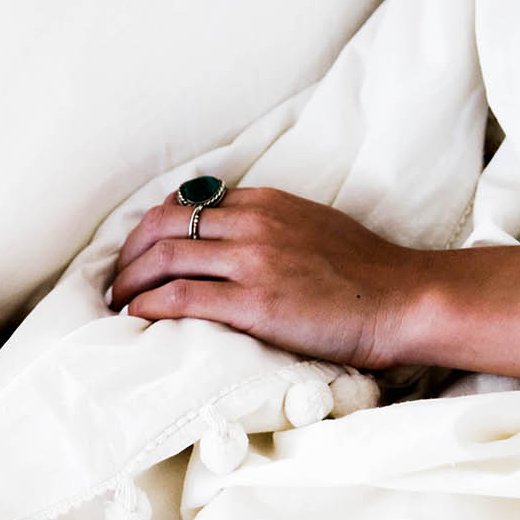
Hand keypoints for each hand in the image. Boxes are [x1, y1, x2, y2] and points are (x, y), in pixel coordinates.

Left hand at [109, 186, 428, 368]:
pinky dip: (150, 306)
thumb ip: (271, 226)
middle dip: (129, 254)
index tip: (138, 252)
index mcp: (266, 202)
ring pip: (166, 257)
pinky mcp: (256, 303)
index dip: (151, 229)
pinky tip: (137, 317)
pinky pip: (183, 297)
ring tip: (118, 304)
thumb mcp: (314, 226)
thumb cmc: (366, 273)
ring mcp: (254, 261)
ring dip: (131, 282)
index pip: (189, 203)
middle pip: (164, 224)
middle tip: (116, 281)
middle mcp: (254, 224)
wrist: (403, 299)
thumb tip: (232, 239)